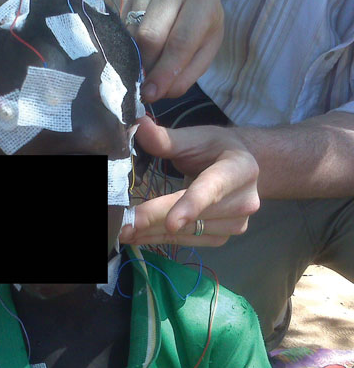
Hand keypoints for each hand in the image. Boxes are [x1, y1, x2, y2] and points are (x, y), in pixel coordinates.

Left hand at [119, 116, 259, 246]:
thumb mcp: (194, 138)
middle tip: (124, 227)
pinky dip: (159, 239)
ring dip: (152, 234)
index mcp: (239, 169)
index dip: (191, 205)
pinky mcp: (221, 237)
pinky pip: (186, 241)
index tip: (171, 223)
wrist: (238, 168)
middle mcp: (243, 201)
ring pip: (186, 233)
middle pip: (193, 216)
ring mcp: (235, 224)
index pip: (212, 189)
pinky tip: (137, 237)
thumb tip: (138, 126)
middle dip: (155, 220)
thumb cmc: (214, 149)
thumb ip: (166, 139)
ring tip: (123, 232)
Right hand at [121, 0, 223, 101]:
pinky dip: (127, 45)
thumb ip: (183, 77)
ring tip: (147, 63)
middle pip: (149, 37)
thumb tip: (152, 92)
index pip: (179, 42)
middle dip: (146, 66)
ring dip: (135, 57)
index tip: (151, 94)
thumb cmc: (200, 31)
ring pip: (131, 33)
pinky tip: (137, 48)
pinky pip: (120, 27)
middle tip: (147, 84)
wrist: (189, 3)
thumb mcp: (203, 55)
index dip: (163, 72)